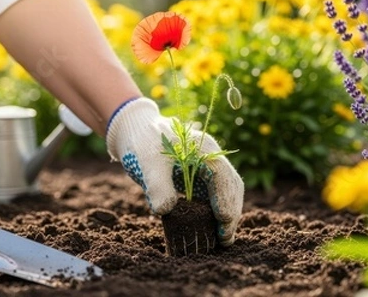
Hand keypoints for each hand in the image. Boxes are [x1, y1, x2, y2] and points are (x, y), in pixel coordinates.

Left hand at [106, 98, 243, 245]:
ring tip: (222, 237)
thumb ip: (157, 185)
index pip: (222, 176)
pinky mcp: (201, 173)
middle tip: (224, 239)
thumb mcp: (147, 162)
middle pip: (231, 184)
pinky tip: (212, 225)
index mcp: (203, 148)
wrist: (136, 129)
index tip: (222, 223)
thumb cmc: (143, 142)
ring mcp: (208, 164)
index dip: (225, 200)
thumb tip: (165, 211)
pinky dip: (216, 208)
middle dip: (231, 212)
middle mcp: (211, 155)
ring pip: (227, 189)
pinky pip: (215, 192)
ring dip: (227, 212)